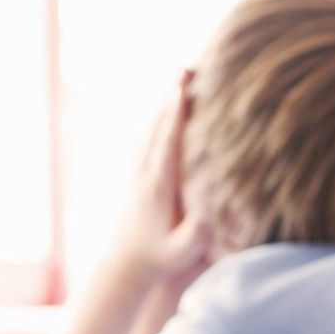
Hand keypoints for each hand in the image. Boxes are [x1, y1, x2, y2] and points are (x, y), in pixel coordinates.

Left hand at [111, 71, 217, 283]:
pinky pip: (149, 138)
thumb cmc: (160, 259)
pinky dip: (160, 118)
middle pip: (159, 126)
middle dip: (172, 97)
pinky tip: (167, 107)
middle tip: (186, 68)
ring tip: (180, 78)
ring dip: (166, 103)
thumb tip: (209, 213)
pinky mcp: (138, 176)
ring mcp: (139, 173)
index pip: (168, 143)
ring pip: (152, 128)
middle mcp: (145, 174)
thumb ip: (195, 235)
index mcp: (158, 187)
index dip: (176, 115)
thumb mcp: (181, 253)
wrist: (125, 265)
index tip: (184, 89)